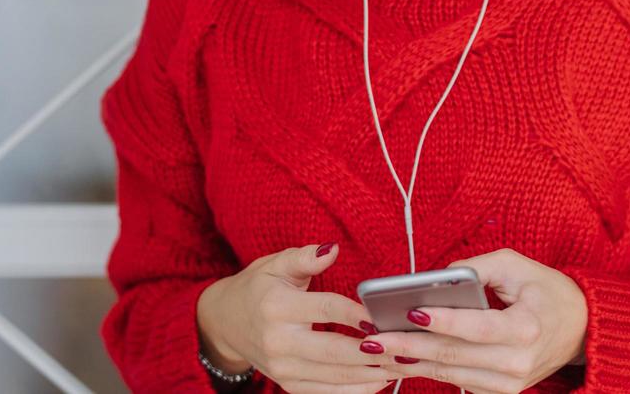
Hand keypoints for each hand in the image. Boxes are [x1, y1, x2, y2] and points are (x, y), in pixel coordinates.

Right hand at [198, 242, 398, 392]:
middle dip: (372, 351)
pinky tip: (381, 379)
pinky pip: (326, 391)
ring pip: (334, 375)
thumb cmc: (258, 287)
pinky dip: (355, 389)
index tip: (383, 315)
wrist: (224, 323)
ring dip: (371, 372)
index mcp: (277, 307)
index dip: (355, 313)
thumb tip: (332, 249)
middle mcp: (279, 342)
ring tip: (403, 363)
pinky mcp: (287, 383)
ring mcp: (282, 368)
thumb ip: (305, 258)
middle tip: (405, 346)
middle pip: (333, 350)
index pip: (324, 309)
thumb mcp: (276, 264)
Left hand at [360, 248, 588, 393]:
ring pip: (449, 374)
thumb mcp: (518, 266)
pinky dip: (427, 370)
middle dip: (408, 346)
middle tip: (372, 337)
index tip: (409, 312)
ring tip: (375, 349)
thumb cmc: (549, 291)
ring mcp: (509, 384)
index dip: (442, 321)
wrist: (582, 328)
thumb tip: (435, 277)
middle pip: (453, 356)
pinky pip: (457, 382)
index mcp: (526, 328)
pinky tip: (400, 359)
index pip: (476, 328)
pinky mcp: (501, 392)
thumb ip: (477, 268)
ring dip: (409, 362)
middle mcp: (517, 363)